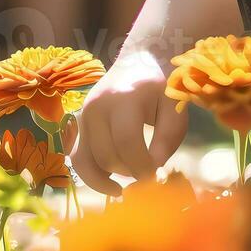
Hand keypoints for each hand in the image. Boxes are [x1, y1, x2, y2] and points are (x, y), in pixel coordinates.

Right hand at [69, 48, 186, 195]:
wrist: (138, 62)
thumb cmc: (161, 88)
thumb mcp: (174, 110)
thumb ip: (167, 141)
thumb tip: (152, 170)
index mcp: (125, 98)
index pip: (127, 141)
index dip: (141, 166)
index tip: (156, 176)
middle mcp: (97, 106)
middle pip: (106, 155)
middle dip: (128, 172)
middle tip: (146, 175)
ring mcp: (83, 114)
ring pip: (85, 160)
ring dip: (106, 179)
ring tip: (124, 187)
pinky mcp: (78, 123)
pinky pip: (76, 157)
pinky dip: (89, 175)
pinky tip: (109, 182)